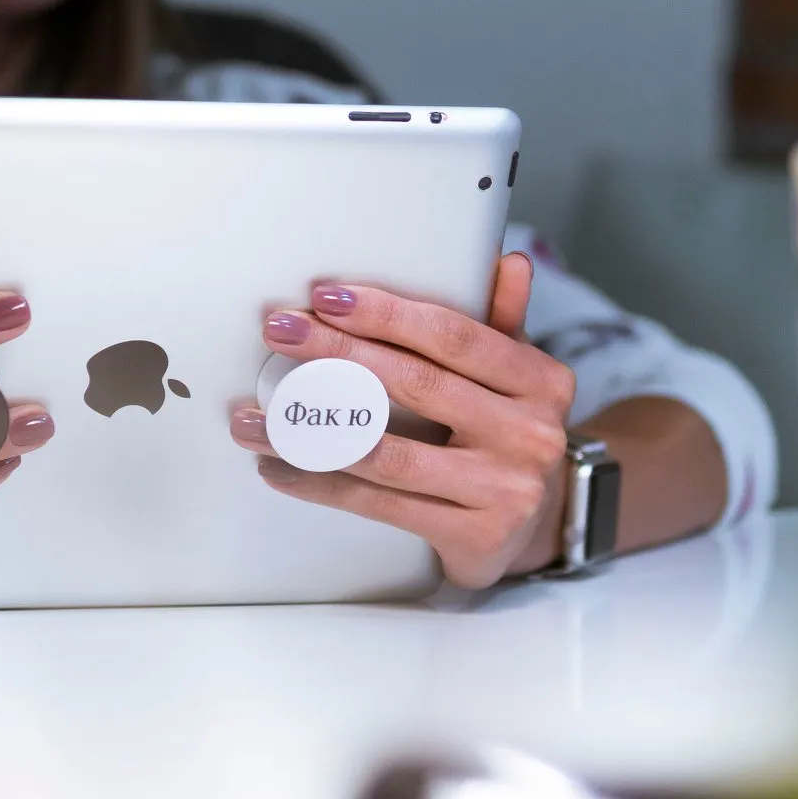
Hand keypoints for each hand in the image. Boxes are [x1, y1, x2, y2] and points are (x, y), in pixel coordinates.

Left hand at [229, 253, 575, 587]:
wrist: (541, 525)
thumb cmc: (508, 436)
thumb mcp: (515, 378)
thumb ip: (503, 323)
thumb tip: (507, 262)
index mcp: (541, 380)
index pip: (454, 336)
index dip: (387, 314)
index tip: (327, 297)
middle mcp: (531, 433)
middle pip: (417, 385)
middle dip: (338, 355)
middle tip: (281, 333)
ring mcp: (506, 489)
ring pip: (389, 453)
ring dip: (313, 431)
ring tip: (256, 416)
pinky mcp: (476, 536)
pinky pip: (381, 504)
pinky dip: (323, 484)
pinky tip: (282, 467)